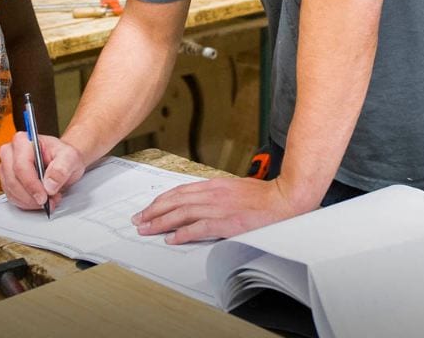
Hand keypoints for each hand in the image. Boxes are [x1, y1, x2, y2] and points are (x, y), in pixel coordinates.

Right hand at [0, 134, 85, 211]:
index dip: (31, 184)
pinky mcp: (7, 180)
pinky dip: (26, 203)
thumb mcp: (71, 158)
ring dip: (30, 201)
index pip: (21, 166)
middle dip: (31, 195)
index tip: (44, 196)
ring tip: (48, 199)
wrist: (64, 162)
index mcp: (23, 141)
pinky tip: (39, 200)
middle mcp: (11, 152)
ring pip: (11, 190)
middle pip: (13, 180)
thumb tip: (49, 184)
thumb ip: (62, 168)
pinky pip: (12, 197)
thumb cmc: (64, 156)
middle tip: (48, 200)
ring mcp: (7, 167)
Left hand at [133, 176, 311, 243]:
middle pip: (175, 201)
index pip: (180, 192)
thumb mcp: (235, 189)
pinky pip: (198, 228)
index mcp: (215, 185)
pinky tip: (172, 239)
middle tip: (139, 220)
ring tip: (147, 229)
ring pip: (181, 213)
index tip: (149, 208)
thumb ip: (218, 195)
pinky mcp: (226, 222)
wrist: (284, 199)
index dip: (161, 201)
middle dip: (153, 211)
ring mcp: (218, 208)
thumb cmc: (264, 197)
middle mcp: (213, 194)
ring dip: (161, 222)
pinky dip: (182, 233)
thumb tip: (203, 204)